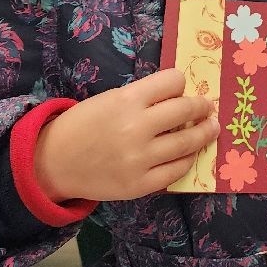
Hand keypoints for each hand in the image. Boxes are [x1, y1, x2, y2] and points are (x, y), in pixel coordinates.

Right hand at [34, 69, 217, 202]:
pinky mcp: (140, 185)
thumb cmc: (84, 125)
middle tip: (208, 107)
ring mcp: (140, 159)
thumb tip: (180, 95)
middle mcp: (137, 127)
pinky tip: (189, 153)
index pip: (172, 81)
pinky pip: (177, 170)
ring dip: (205, 132)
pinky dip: (187, 159)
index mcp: (127, 99)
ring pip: (187, 142)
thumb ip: (143, 97)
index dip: (179, 82)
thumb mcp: (110, 99)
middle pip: (186, 110)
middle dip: (202, 106)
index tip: (181, 88)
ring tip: (211, 128)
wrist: (55, 162)